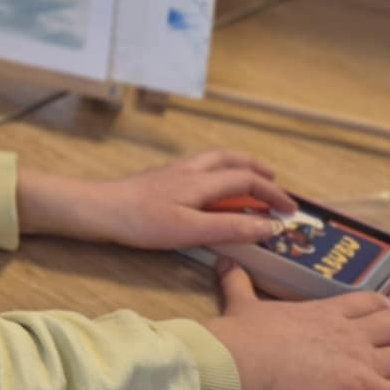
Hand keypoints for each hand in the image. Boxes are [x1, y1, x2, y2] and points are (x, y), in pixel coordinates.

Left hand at [17, 151, 295, 249]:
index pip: (246, 180)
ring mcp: (172, 172)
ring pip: (212, 160)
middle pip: (229, 159)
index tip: (291, 210)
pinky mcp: (159, 178)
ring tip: (249, 180)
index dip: (272, 193)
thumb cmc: (143, 221)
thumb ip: (231, 227)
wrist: (98, 209)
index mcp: (201, 181)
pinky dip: (217, 172)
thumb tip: (270, 226)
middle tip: (275, 182)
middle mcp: (189, 170)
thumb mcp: (191, 230)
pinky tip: (211, 188)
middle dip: (256, 169)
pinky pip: (198, 168)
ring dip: (236, 167)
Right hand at [204, 259, 389, 389]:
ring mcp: (361, 359)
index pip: (364, 302)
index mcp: (323, 312)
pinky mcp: (365, 388)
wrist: (245, 360)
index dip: (384, 306)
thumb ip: (238, 282)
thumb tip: (224, 260)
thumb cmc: (244, 334)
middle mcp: (350, 332)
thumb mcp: (242, 303)